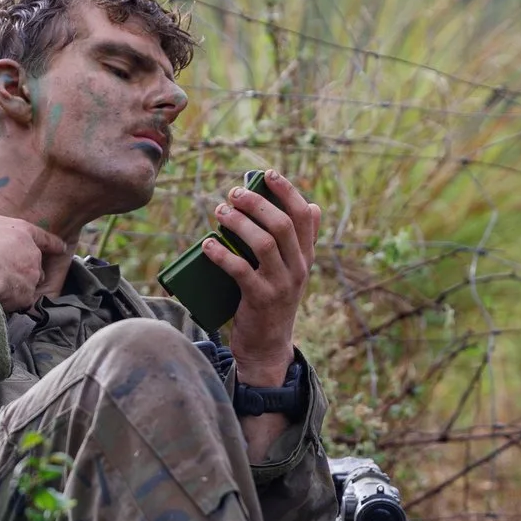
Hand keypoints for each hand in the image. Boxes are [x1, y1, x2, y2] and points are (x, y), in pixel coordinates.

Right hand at [0, 189, 66, 312]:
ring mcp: (31, 275)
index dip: (54, 243)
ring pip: (30, 282)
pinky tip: (0, 297)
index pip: (45, 238)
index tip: (61, 247)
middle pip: (36, 264)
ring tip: (3, 285)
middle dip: (26, 268)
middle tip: (8, 270)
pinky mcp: (25, 295)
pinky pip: (22, 299)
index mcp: (23, 232)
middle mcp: (32, 254)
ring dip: (21, 284)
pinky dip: (13, 299)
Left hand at [203, 171, 319, 385]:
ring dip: (238, 223)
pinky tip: (208, 244)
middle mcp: (298, 268)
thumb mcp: (294, 270)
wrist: (268, 345)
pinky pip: (240, 270)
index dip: (287, 191)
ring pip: (263, 243)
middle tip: (233, 193)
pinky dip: (222, 255)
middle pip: (282, 225)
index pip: (305, 216)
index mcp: (306, 256)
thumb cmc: (274, 299)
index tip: (268, 174)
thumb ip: (301, 241)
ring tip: (220, 212)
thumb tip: (313, 205)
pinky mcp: (260, 299)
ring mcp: (280, 285)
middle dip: (256, 203)